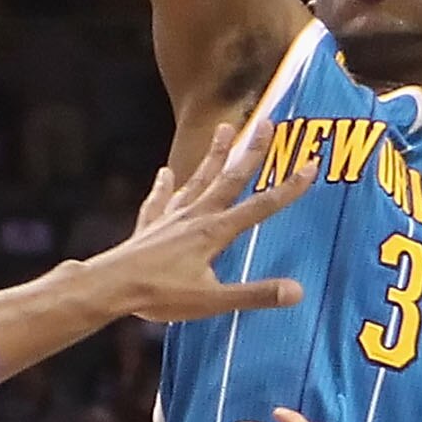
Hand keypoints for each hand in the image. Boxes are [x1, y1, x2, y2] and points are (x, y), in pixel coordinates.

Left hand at [92, 123, 314, 327]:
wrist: (111, 286)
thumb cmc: (161, 295)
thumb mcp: (213, 300)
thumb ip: (255, 294)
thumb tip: (297, 291)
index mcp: (215, 232)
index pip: (261, 206)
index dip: (289, 187)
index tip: (310, 164)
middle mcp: (195, 216)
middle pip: (230, 178)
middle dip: (252, 151)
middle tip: (268, 122)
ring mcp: (171, 217)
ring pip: (198, 179)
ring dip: (214, 155)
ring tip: (226, 129)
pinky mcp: (150, 225)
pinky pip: (160, 200)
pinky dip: (164, 186)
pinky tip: (165, 173)